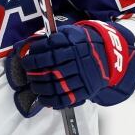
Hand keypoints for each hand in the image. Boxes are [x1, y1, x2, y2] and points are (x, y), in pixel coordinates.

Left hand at [5, 21, 134, 114]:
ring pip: (57, 85)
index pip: (49, 51)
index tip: (26, 60)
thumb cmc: (81, 43)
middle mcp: (78, 60)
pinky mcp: (86, 89)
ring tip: (34, 86)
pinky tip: (43, 98)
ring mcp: (83, 76)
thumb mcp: (69, 33)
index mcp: (73, 44)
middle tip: (28, 74)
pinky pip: (66, 98)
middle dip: (35, 74)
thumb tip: (30, 45)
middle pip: (51, 70)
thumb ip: (51, 38)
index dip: (35, 58)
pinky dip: (51, 100)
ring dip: (41, 87)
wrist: (107, 54)